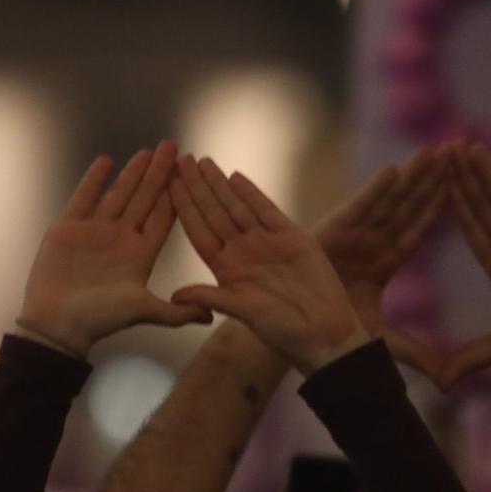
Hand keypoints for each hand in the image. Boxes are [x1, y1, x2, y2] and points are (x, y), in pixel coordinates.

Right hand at [17, 142, 210, 356]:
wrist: (57, 324)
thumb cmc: (100, 318)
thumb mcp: (142, 311)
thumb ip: (176, 312)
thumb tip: (211, 316)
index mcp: (140, 254)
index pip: (162, 218)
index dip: (175, 196)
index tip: (188, 174)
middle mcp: (121, 238)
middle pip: (144, 199)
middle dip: (158, 174)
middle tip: (172, 148)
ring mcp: (95, 230)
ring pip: (118, 194)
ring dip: (132, 172)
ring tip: (147, 151)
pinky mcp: (69, 227)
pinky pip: (83, 197)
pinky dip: (93, 179)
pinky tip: (105, 161)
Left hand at [169, 157, 368, 373]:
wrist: (323, 330)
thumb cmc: (281, 328)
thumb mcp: (242, 312)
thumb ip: (211, 297)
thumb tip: (174, 295)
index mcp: (225, 268)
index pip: (198, 231)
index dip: (184, 207)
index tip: (167, 186)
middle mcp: (241, 251)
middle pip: (214, 213)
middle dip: (197, 187)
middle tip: (180, 160)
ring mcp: (265, 242)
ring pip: (237, 206)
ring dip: (219, 185)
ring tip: (202, 162)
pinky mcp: (290, 236)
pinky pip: (266, 210)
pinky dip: (252, 194)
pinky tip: (235, 177)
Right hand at [315, 147, 447, 382]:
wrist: (291, 325)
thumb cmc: (327, 327)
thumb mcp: (380, 338)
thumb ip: (414, 353)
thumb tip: (448, 381)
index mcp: (384, 262)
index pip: (418, 230)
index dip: (440, 206)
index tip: (466, 186)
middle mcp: (371, 242)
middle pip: (409, 205)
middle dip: (433, 178)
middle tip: (461, 149)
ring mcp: (353, 234)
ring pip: (390, 200)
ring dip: (414, 174)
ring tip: (439, 149)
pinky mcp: (334, 231)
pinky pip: (361, 207)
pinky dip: (378, 190)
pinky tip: (399, 171)